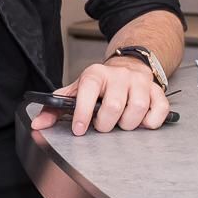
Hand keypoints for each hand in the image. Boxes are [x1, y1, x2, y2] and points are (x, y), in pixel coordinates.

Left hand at [31, 58, 170, 134]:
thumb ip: (56, 108)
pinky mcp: (157, 91)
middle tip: (103, 126)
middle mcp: (118, 76)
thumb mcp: (75, 92)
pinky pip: (159, 109)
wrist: (127, 67)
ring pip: (137, 108)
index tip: (80, 130)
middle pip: (114, 106)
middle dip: (106, 124)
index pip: (88, 91)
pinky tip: (142, 122)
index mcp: (95, 74)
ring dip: (127, 124)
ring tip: (121, 123)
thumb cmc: (99, 85)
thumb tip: (38, 125)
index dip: (83, 112)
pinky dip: (151, 121)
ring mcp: (139, 82)